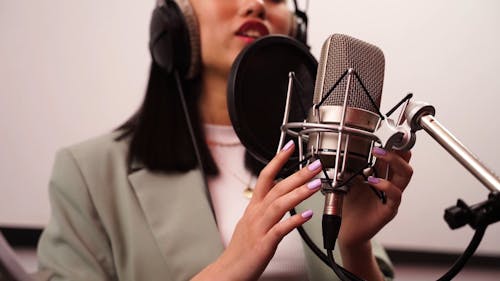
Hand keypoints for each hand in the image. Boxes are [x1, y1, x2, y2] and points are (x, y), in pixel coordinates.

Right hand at [192, 140, 322, 280]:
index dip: (277, 161)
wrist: (228, 272)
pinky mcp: (264, 244)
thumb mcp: (250, 222)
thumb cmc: (241, 249)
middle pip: (276, 188)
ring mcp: (259, 228)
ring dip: (298, 193)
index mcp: (253, 207)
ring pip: (279, 205)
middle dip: (297, 175)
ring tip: (315, 184)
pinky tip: (307, 215)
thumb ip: (263, 207)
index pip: (265, 177)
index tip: (289, 147)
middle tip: (315, 165)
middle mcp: (256, 214)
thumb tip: (277, 193)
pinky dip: (294, 221)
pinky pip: (281, 230)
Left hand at [339, 147, 412, 246]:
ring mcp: (391, 198)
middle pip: (405, 164)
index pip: (395, 158)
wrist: (346, 228)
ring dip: (394, 162)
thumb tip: (353, 147)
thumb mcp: (351, 180)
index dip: (396, 147)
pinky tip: (373, 181)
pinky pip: (395, 195)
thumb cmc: (350, 204)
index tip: (390, 135)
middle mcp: (390, 186)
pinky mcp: (389, 210)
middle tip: (384, 143)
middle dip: (399, 151)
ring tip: (378, 154)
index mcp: (382, 177)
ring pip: (405, 176)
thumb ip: (355, 167)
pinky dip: (386, 185)